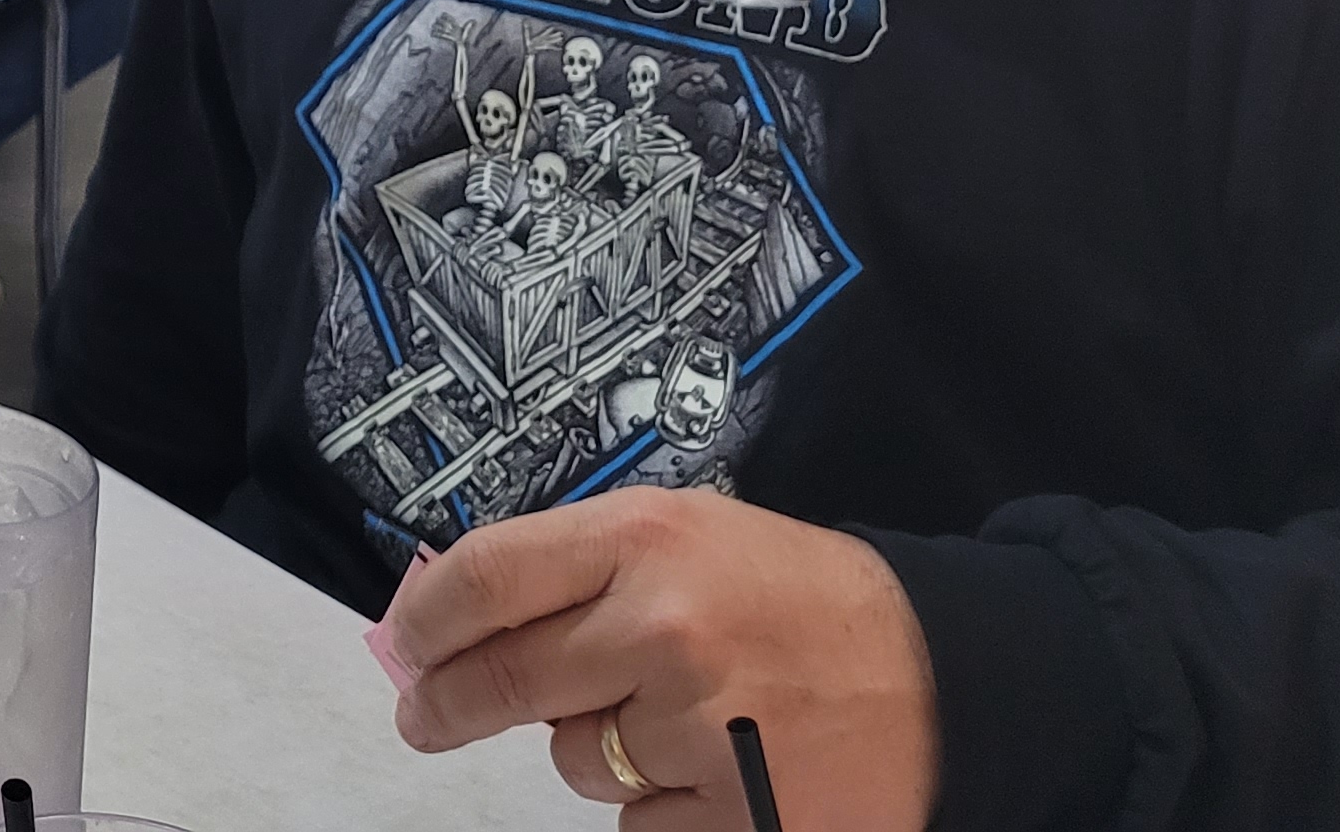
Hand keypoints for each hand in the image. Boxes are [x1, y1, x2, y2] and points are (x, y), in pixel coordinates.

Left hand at [380, 489, 937, 831]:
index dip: (423, 617)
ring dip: (594, 746)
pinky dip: (658, 804)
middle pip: (502, 677)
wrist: (936, 673)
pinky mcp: (734, 811)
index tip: (402, 643)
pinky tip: (711, 766)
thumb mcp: (683, 536)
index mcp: (646, 538)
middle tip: (424, 715)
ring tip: (670, 715)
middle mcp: (664, 628)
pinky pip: (638, 822)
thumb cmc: (793, 597)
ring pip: (573, 758)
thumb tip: (452, 618)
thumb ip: (573, 568)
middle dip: (445, 703)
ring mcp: (699, 725)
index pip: (485, 576)